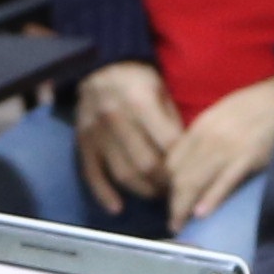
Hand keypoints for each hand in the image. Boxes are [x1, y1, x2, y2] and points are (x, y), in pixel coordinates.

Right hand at [71, 60, 184, 208]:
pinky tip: (117, 207)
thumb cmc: (137, 79)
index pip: (167, 144)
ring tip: (156, 195)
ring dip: (142, 191)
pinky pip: (91, 173)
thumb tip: (184, 158)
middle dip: (164, 184)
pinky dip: (104, 193)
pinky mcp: (82, 142)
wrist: (97, 65)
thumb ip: (172, 123)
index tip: (191, 175)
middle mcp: (116, 119)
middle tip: (175, 190)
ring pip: (122, 173)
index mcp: (140, 103)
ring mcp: (97, 133)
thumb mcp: (161, 91)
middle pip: (146, 164)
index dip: (182, 165)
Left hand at [161, 71, 273, 221]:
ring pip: (195, 182)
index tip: (167, 198)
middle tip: (171, 220)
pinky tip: (201, 214)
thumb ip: (205, 136)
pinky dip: (211, 199)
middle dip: (171, 200)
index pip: (171, 161)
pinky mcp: (248, 159)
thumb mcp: (222, 115)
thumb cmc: (256, 105)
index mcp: (200, 127)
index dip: (165, 183)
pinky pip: (224, 182)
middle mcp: (208, 138)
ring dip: (183, 207)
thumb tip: (191, 162)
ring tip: (178, 225)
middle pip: (179, 175)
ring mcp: (227, 149)